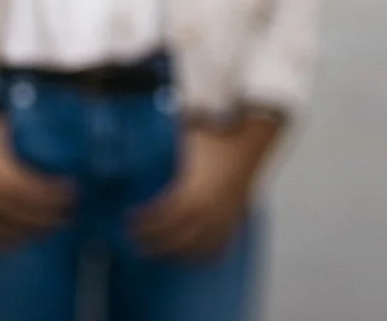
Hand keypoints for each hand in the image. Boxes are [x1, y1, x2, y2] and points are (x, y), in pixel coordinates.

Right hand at [0, 109, 76, 252]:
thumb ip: (24, 128)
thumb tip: (50, 124)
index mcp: (2, 175)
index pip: (38, 194)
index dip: (58, 195)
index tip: (74, 190)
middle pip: (30, 216)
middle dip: (53, 215)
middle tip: (71, 210)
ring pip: (13, 231)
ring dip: (35, 231)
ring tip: (53, 224)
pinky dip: (9, 242)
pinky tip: (22, 239)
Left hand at [130, 117, 278, 261]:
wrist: (257, 132)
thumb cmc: (218, 130)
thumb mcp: (188, 132)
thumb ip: (163, 139)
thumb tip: (142, 129)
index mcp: (195, 191)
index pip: (165, 217)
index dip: (146, 223)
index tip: (128, 223)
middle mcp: (210, 209)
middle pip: (179, 238)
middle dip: (157, 244)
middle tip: (137, 245)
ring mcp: (226, 215)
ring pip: (200, 247)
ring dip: (179, 253)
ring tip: (160, 253)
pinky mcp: (237, 215)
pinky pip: (222, 244)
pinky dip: (206, 255)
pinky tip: (194, 257)